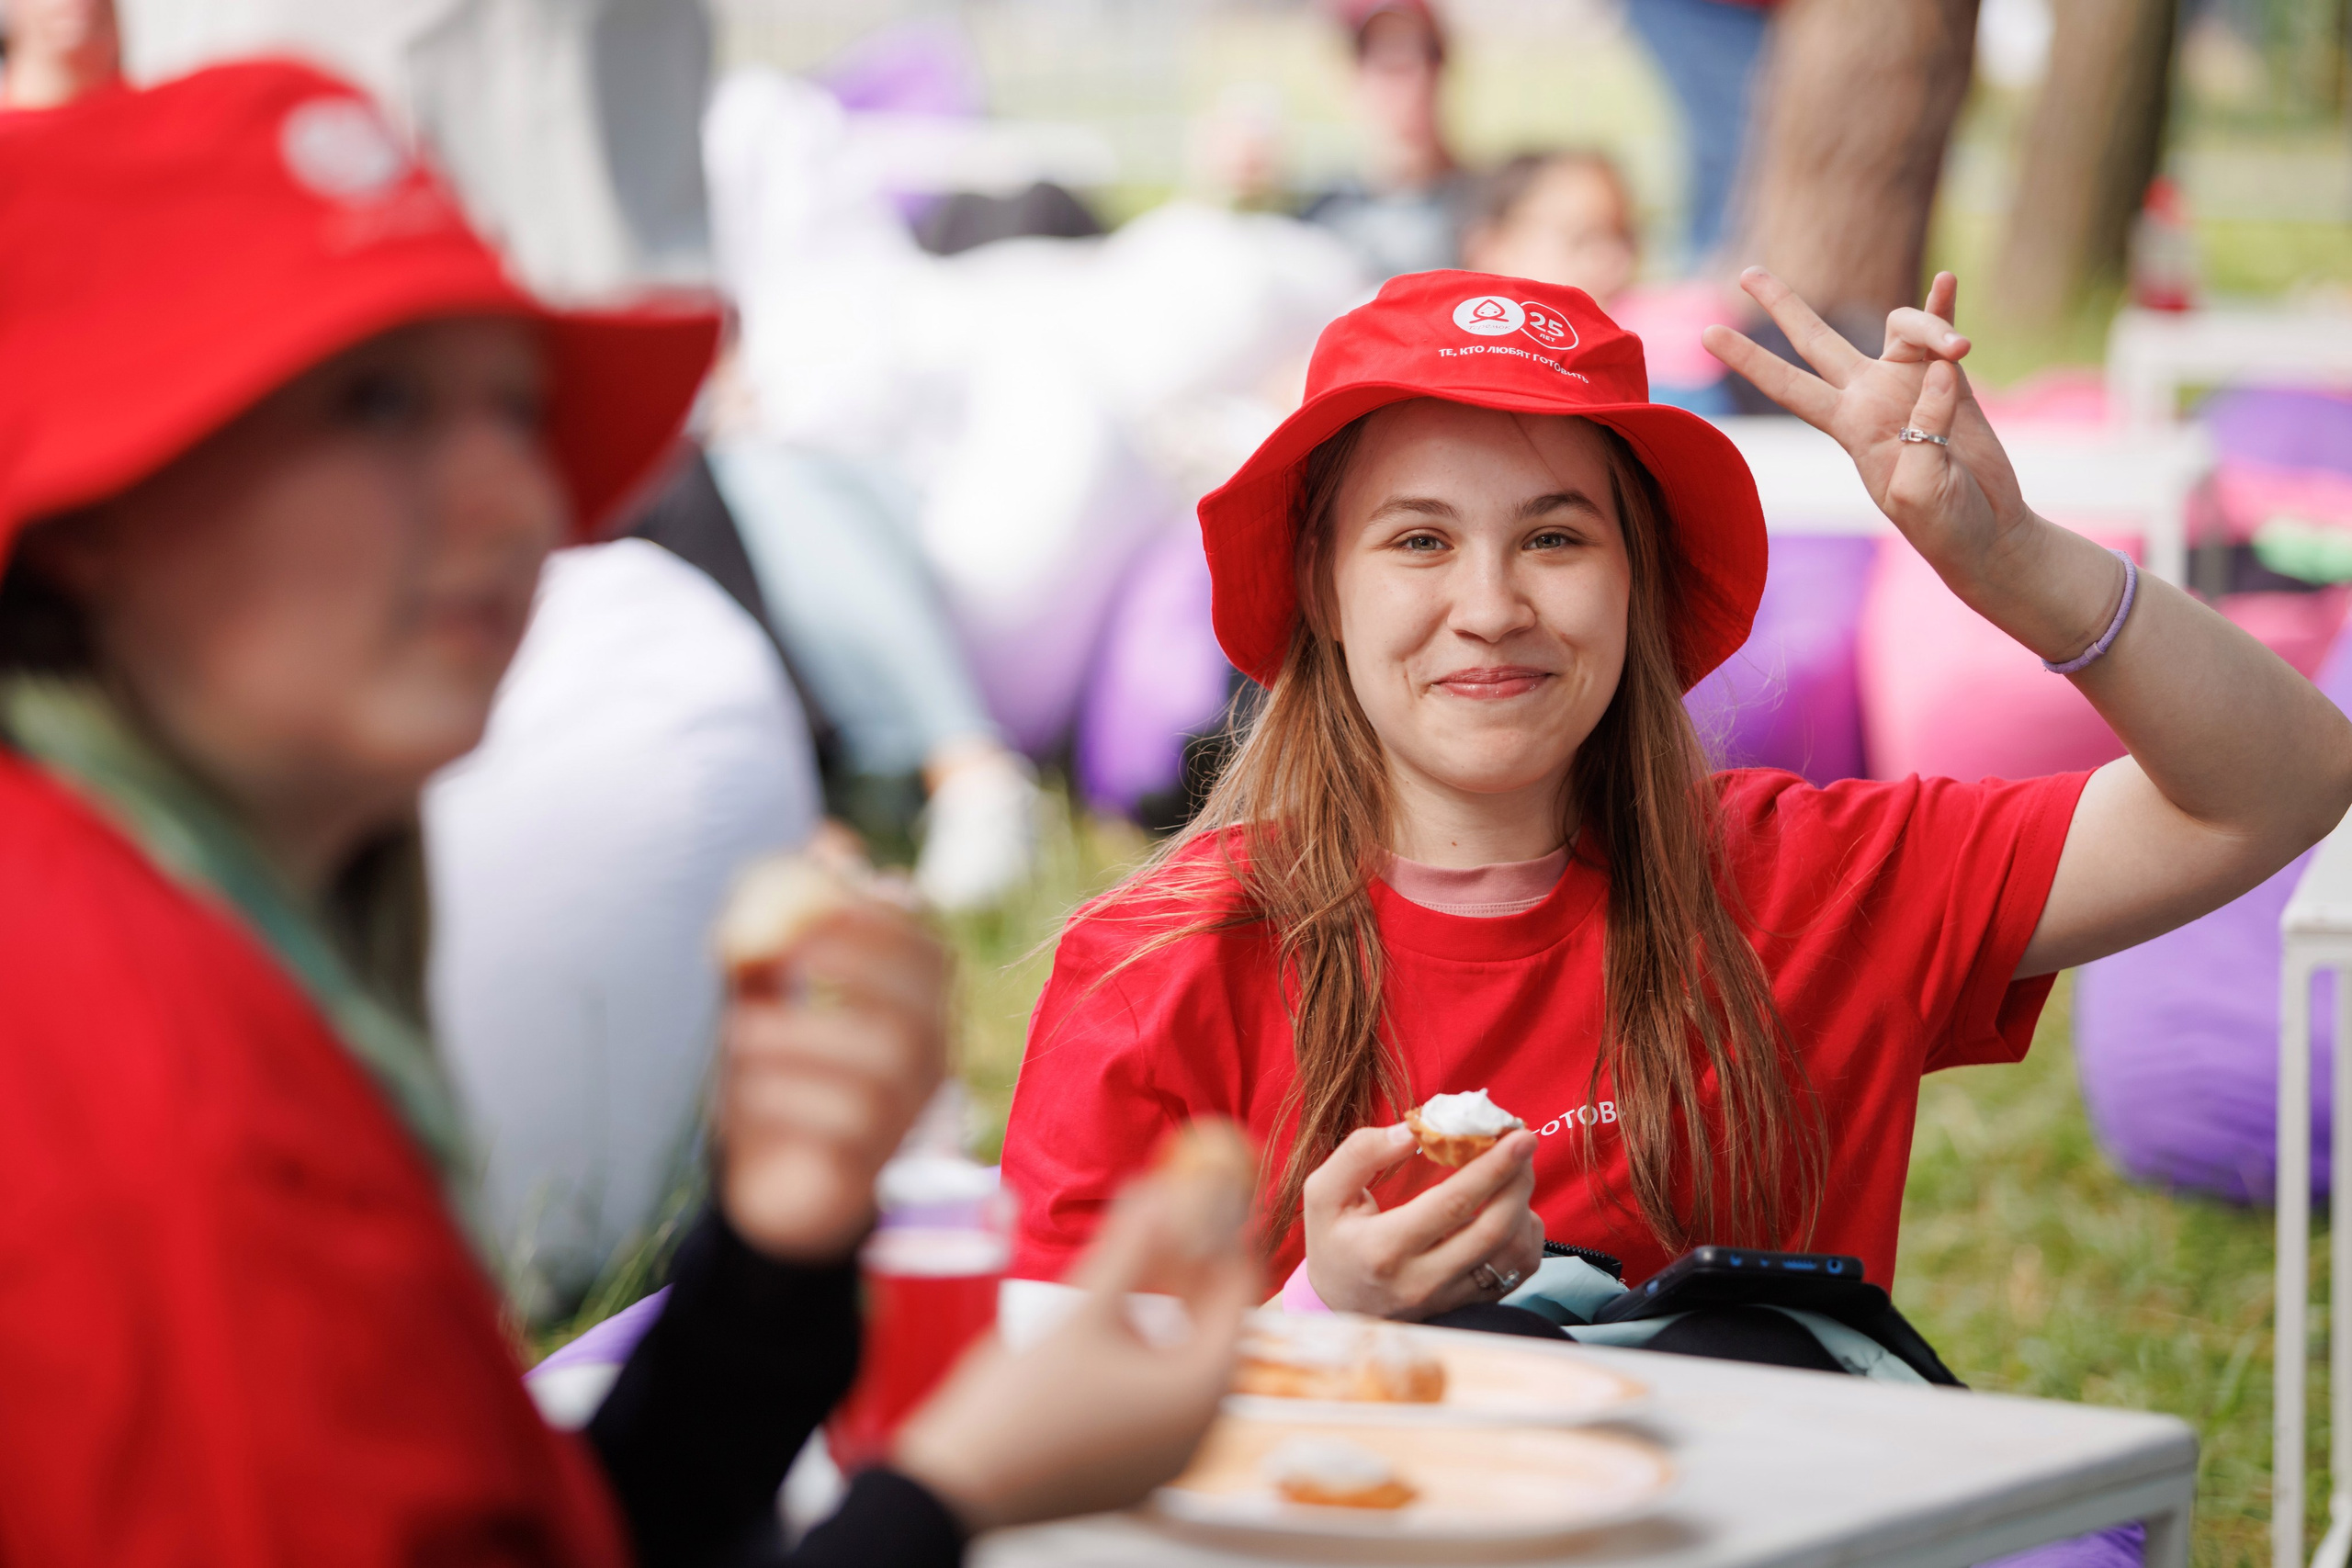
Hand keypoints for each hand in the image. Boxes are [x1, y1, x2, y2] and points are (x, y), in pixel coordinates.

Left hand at [713, 897, 948, 1262]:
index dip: (881, 918)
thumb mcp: (769, 990)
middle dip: (852, 965)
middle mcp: (928, 1065)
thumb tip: (825, 844)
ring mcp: (903, 1122)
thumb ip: (782, 925)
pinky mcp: (866, 1173)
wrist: (771, 1187)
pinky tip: (740, 1096)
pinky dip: (778, 1099)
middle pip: (916, 1007)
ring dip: (792, 1037)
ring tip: (735, 1034)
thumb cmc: (777, 1071)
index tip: (817, 891)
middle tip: (779, 946)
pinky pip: (834, 1127)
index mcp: (918, 1011)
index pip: (928, 954)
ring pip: (871, 1067)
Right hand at [891, 1173, 1257, 1532]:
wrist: (955, 1486)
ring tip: (1140, 1269)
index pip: (1237, 1299)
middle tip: (1174, 1226)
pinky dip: (1146, 1360)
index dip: (1224, 1242)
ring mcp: (1163, 1463)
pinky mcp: (1129, 1475)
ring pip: (1182, 1371)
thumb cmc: (1018, 1403)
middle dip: (1193, 1278)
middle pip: (1212, 1335)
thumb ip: (1129, 1245)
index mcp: (1197, 1395)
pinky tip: (1113, 1330)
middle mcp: (1195, 1436)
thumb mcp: (1081, 1311)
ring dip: (1168, 1318)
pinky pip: (1156, 1405)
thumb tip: (1159, 1189)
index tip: (1210, 1200)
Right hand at [1302, 1123, 1543, 1319]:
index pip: (1451, 1204)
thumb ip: (1362, 1153)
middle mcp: (1421, 1281)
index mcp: (1384, 1249)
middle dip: (1518, 1181)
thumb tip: (1414, 1132)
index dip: (1491, 1168)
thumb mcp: (1324, 1192)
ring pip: (1512, 1254)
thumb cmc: (1333, 1241)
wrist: (1335, 1305)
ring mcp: (1449, 1299)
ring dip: (1523, 1206)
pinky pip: (1516, 1272)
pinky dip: (1526, 1236)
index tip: (1518, 1137)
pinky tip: (1512, 1211)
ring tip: (1516, 1173)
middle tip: (1523, 1144)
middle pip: (1493, 1230)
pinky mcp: (1467, 1306)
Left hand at [1703, 269, 2031, 583]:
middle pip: (1816, 340)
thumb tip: (1938, 370)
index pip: (1788, 387)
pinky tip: (1946, 281)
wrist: (1986, 532)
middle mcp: (1869, 397)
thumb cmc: (1943, 525)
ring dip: (1929, 326)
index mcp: (1848, 427)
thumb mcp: (1920, 490)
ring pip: (1900, 328)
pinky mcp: (1951, 379)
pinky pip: (1942, 330)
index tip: (1706, 333)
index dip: (1750, 360)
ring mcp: (1909, 384)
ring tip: (1961, 348)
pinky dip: (1943, 306)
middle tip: (1747, 272)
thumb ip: (1925, 433)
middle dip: (1783, 306)